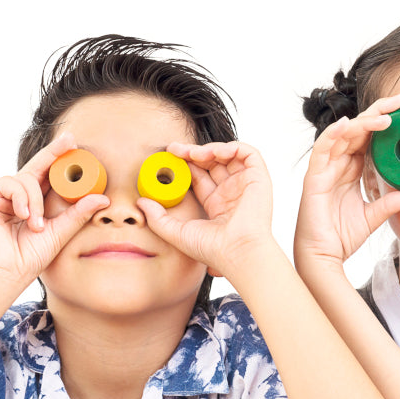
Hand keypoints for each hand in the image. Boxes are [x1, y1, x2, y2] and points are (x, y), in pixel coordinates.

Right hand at [0, 133, 109, 287]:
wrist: (5, 274)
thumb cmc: (29, 258)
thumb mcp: (60, 232)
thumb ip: (78, 214)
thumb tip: (103, 199)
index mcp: (32, 202)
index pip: (47, 176)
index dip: (59, 159)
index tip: (74, 143)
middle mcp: (15, 195)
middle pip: (36, 167)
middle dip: (53, 153)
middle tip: (70, 140)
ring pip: (25, 179)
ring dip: (36, 200)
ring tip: (36, 224)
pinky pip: (10, 183)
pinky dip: (22, 198)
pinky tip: (25, 216)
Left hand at [137, 141, 275, 275]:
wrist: (237, 252)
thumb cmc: (213, 249)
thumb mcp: (177, 232)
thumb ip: (158, 218)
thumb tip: (140, 203)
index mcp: (217, 205)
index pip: (200, 176)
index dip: (185, 164)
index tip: (169, 158)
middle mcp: (232, 193)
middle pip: (212, 163)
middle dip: (193, 152)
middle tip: (174, 149)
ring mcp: (246, 185)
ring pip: (229, 155)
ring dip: (210, 148)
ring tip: (193, 152)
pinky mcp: (259, 179)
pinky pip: (248, 153)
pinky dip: (231, 147)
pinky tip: (213, 152)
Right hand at [295, 95, 399, 269]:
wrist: (324, 256)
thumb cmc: (341, 236)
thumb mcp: (373, 217)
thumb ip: (390, 203)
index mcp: (350, 170)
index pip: (367, 138)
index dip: (382, 121)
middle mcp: (337, 165)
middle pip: (356, 129)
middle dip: (376, 112)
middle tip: (398, 100)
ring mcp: (324, 169)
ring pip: (342, 135)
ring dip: (362, 122)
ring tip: (383, 116)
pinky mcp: (314, 178)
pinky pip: (322, 150)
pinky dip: (333, 135)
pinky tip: (347, 124)